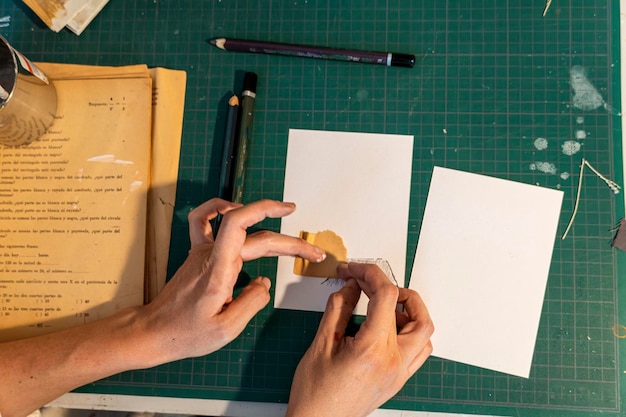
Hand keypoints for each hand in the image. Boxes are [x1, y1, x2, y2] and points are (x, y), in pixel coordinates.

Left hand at [138, 198, 325, 364]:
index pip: (238, 225)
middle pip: (255, 235)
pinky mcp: (199, 253)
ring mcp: (203, 251)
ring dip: (265, 220)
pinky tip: (235, 208)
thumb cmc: (185, 333)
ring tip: (285, 216)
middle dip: (289, 242)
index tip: (290, 213)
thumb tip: (265, 282)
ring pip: (238, 228)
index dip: (265, 211)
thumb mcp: (226, 329)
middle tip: (313, 253)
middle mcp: (210, 254)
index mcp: (218, 270)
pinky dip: (219, 208)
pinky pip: (204, 221)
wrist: (154, 331)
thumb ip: (252, 302)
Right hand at [286, 263, 433, 416]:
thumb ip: (338, 309)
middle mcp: (393, 361)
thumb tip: (350, 286)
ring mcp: (399, 372)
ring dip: (409, 311)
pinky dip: (410, 332)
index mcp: (373, 350)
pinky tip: (388, 327)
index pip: (386, 296)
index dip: (369, 274)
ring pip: (424, 332)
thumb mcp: (321, 344)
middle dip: (395, 289)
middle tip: (370, 283)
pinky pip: (418, 351)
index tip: (354, 270)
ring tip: (382, 304)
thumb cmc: (315, 394)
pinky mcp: (398, 380)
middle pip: (416, 312)